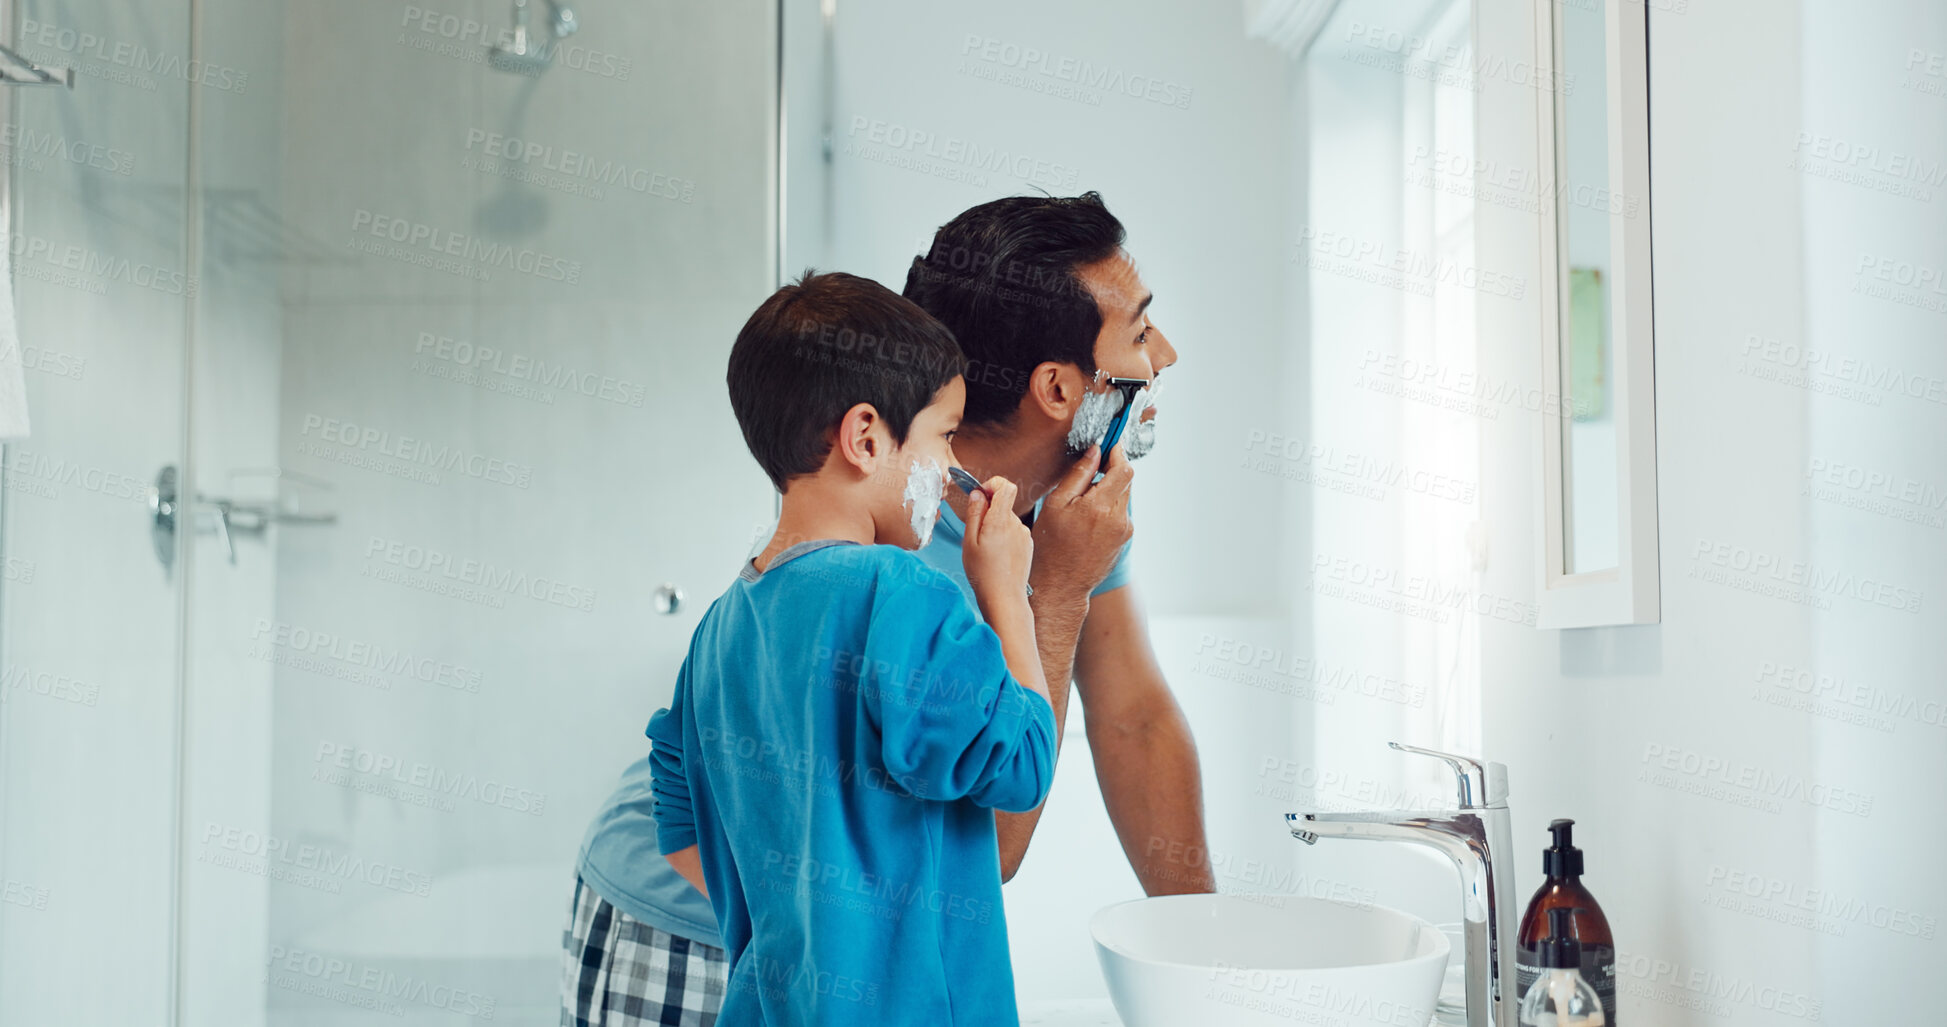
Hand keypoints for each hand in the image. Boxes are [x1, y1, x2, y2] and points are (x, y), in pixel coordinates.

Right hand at [961, 476, 1032, 608]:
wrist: (1004, 597)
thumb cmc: (984, 574)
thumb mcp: (969, 542)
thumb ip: (974, 514)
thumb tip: (977, 494)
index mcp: (1000, 521)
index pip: (1006, 486)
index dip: (992, 485)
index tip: (980, 496)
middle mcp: (1016, 525)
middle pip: (1003, 504)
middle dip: (988, 511)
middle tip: (976, 533)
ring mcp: (1024, 535)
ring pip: (1007, 519)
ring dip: (995, 526)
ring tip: (986, 549)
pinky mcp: (1028, 545)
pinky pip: (1013, 532)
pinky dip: (1004, 537)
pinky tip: (997, 555)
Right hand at [1029, 444, 1133, 599]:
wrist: (1061, 585)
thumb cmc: (1051, 546)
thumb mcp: (1056, 505)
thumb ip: (1078, 475)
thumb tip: (1095, 451)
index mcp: (1100, 507)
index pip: (1124, 469)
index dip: (1118, 452)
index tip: (1110, 442)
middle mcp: (1118, 519)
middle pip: (1126, 480)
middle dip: (1111, 470)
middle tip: (1090, 471)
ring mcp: (1124, 531)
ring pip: (1123, 496)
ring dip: (1108, 490)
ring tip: (1082, 501)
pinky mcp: (1124, 539)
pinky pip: (1120, 512)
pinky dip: (1108, 506)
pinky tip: (1087, 518)